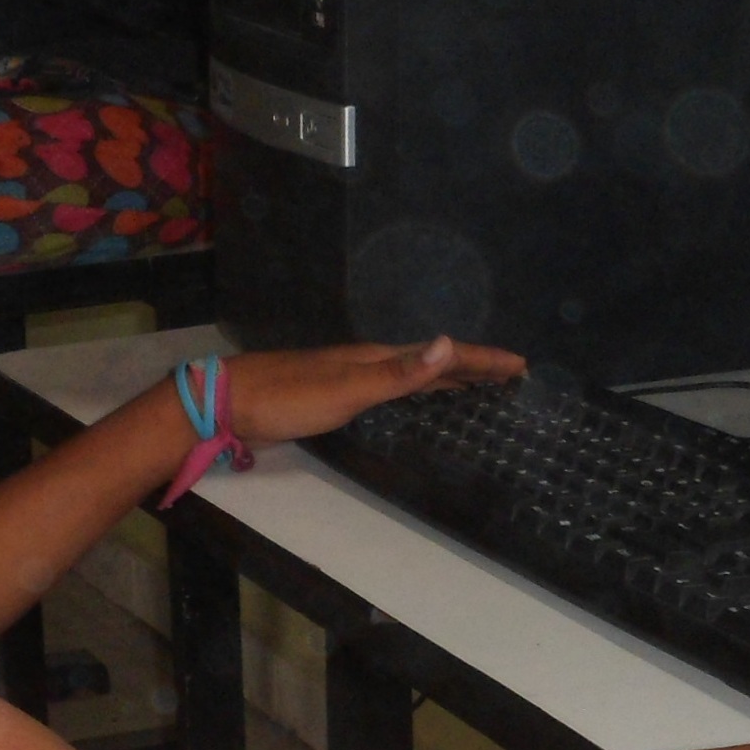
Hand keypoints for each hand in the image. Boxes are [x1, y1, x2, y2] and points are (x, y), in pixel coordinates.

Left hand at [218, 334, 523, 446]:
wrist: (228, 403)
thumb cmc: (288, 397)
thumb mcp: (348, 387)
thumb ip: (400, 373)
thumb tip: (450, 344)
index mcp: (378, 358)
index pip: (444, 356)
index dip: (482, 361)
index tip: (520, 365)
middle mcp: (370, 363)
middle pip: (433, 362)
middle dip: (473, 368)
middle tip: (509, 376)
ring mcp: (352, 379)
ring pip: (413, 377)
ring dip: (447, 381)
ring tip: (476, 387)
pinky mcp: (337, 398)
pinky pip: (393, 393)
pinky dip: (417, 396)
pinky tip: (413, 405)